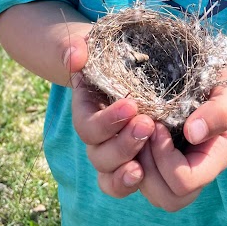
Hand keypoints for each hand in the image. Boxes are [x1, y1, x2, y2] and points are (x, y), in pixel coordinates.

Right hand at [67, 49, 155, 198]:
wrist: (124, 61)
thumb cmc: (107, 51)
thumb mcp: (91, 43)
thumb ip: (75, 47)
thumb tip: (75, 56)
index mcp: (85, 110)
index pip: (87, 127)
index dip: (106, 122)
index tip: (131, 104)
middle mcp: (95, 136)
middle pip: (99, 154)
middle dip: (123, 143)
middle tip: (147, 124)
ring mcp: (111, 149)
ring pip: (111, 172)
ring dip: (130, 160)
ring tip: (152, 143)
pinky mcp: (131, 156)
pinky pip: (124, 181)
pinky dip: (131, 181)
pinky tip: (146, 173)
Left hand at [136, 45, 226, 211]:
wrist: (218, 72)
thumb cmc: (226, 81)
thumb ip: (219, 112)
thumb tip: (193, 133)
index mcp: (212, 159)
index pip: (185, 183)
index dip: (166, 159)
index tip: (158, 125)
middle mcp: (189, 169)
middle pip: (165, 198)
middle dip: (147, 166)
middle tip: (143, 129)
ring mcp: (167, 166)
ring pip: (142, 192)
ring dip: (126, 163)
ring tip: (131, 129)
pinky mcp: (148, 156)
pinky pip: (123, 177)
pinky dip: (116, 159)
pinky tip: (120, 130)